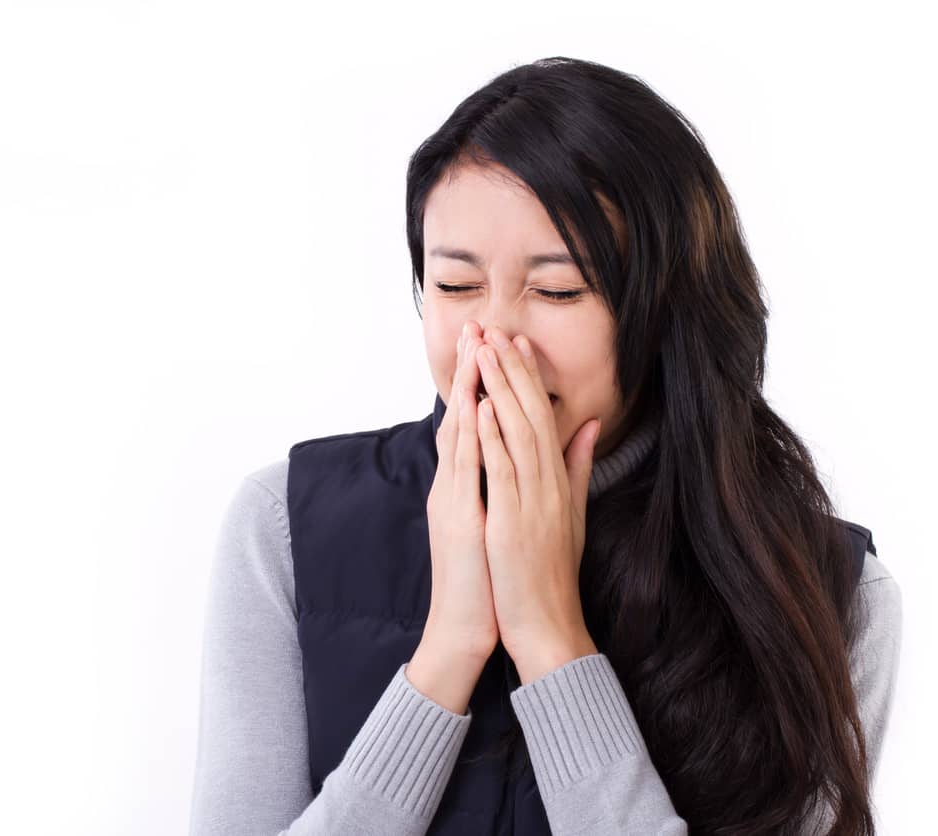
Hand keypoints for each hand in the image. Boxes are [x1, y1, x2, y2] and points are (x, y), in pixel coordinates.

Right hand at [422, 321, 498, 663]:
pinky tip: (478, 404)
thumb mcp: (497, 526)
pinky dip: (471, 434)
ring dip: (467, 388)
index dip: (481, 385)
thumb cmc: (486, 581)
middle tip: (477, 327)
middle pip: (460, 417)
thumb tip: (518, 462)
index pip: (472, 425)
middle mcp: (453, 486)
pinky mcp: (460, 517)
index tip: (491, 347)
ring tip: (475, 348)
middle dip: (469, 372)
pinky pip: (465, 468)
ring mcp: (453, 499)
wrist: (466, 628)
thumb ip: (505, 490)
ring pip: (459, 433)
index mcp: (465, 487)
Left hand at [472, 325, 600, 675]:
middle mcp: (548, 487)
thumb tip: (587, 426)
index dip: (529, 379)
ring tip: (484, 351)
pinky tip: (482, 407)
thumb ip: (577, 468)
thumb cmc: (552, 574)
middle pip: (530, 416)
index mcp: (557, 483)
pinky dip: (493, 438)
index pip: (543, 418)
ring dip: (500, 390)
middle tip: (496, 329)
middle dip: (512, 371)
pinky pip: (503, 473)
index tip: (517, 342)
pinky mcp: (513, 524)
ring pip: (517, 435)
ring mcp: (532, 504)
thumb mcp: (571, 515)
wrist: (549, 627)